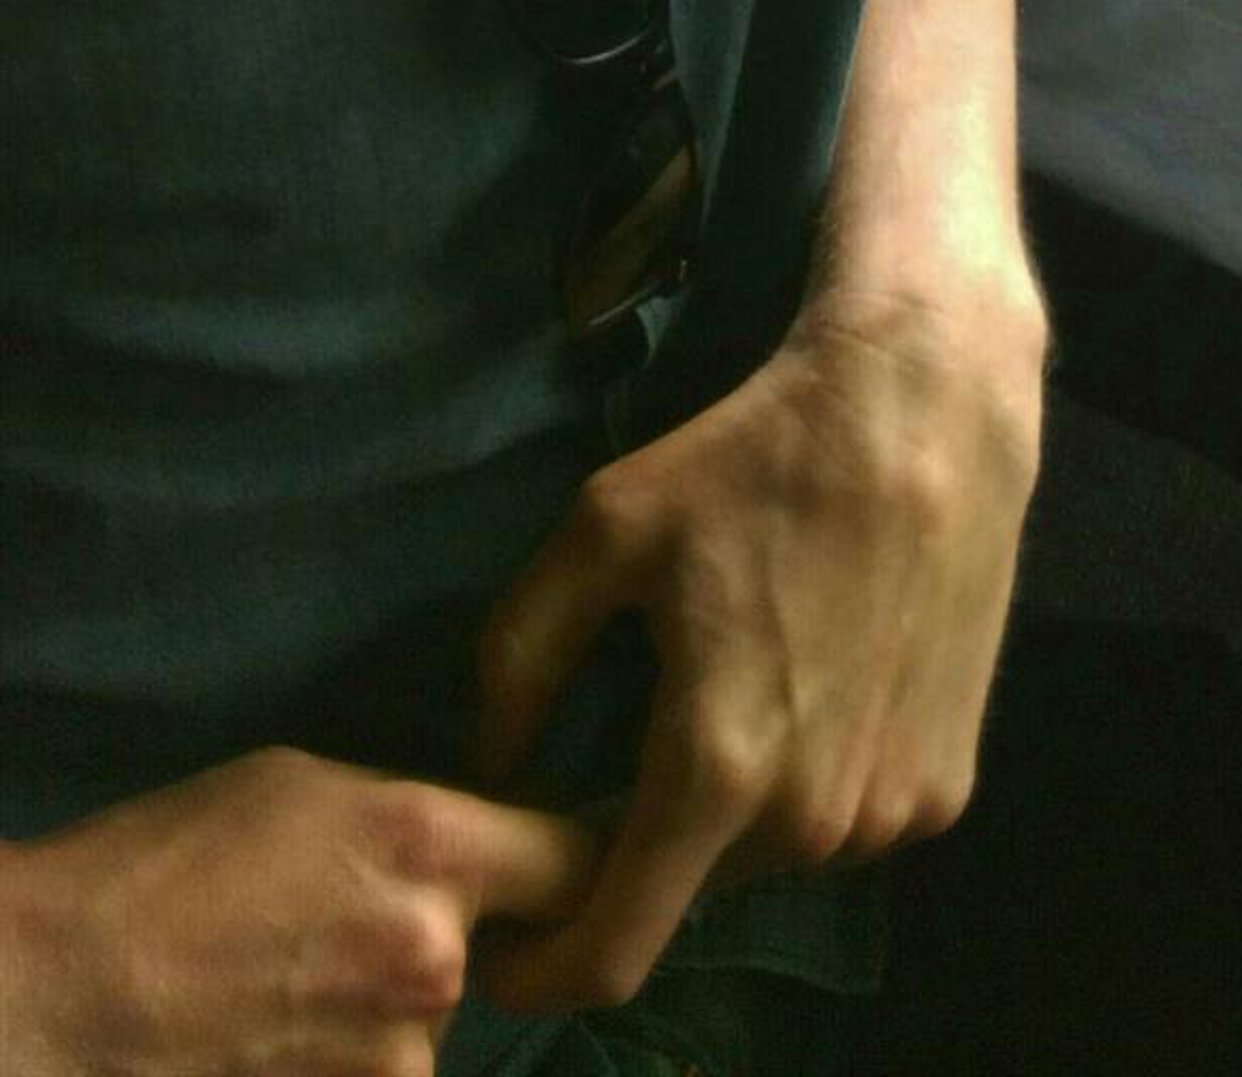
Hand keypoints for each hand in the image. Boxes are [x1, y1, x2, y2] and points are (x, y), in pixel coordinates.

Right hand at [0, 749, 600, 1076]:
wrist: (67, 988)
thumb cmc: (171, 860)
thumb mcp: (308, 785)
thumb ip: (413, 819)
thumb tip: (473, 850)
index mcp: (434, 848)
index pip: (582, 860)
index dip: (578, 862)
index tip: (566, 866)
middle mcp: (437, 957)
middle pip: (499, 950)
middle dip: (449, 938)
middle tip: (348, 926)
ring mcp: (400, 1057)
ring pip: (434, 1024)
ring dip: (389, 1008)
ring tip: (293, 981)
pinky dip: (349, 1057)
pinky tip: (282, 1029)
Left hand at [470, 282, 1045, 1012]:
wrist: (926, 408)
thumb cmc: (756, 458)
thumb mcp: (601, 528)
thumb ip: (519, 657)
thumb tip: (493, 762)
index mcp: (715, 768)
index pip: (612, 950)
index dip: (542, 973)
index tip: (504, 954)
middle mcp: (810, 819)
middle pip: (691, 890)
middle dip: (642, 850)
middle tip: (631, 749)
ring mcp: (889, 811)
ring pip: (771, 860)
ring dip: (734, 815)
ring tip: (735, 693)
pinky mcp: (946, 787)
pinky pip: (846, 824)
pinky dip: (812, 786)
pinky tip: (815, 684)